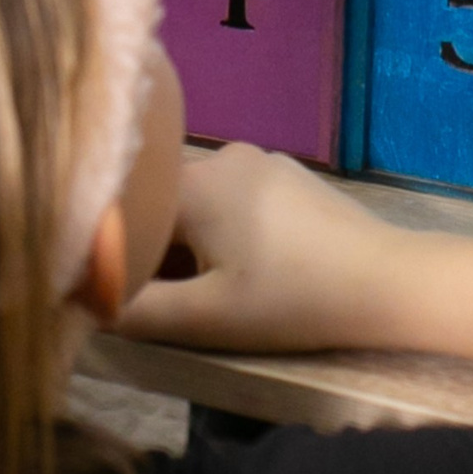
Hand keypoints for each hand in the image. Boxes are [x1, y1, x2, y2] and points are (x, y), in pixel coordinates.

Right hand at [114, 144, 413, 353]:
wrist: (386, 282)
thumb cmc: (291, 300)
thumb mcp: (206, 318)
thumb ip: (137, 310)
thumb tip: (86, 302)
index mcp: (195, 182)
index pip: (127, 211)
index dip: (115, 254)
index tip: (112, 290)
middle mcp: (223, 155)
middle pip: (162, 201)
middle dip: (154, 248)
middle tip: (159, 299)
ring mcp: (261, 160)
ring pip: (198, 200)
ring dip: (189, 241)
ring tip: (203, 289)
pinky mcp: (289, 175)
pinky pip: (233, 197)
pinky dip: (222, 230)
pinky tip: (243, 269)